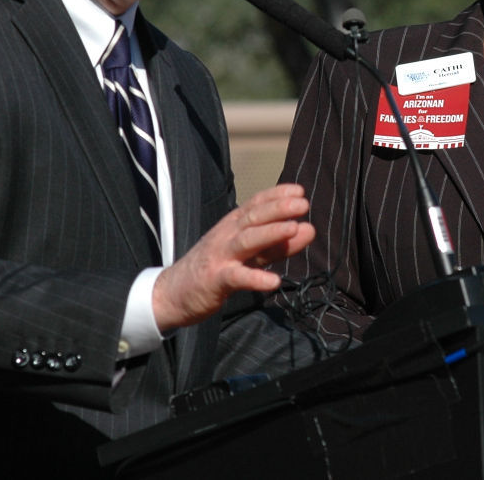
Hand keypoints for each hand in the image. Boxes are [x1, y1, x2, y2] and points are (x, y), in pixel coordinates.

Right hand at [150, 183, 313, 330]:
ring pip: (246, 241)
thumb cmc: (216, 268)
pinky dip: (255, 278)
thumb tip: (309, 229)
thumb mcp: (248, 253)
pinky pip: (236, 277)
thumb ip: (278, 244)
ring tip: (294, 229)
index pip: (256, 204)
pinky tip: (274, 281)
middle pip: (253, 217)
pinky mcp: (215, 280)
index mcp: (234, 225)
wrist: (174, 293)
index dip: (277, 195)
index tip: (300, 191)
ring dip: (270, 233)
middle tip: (303, 204)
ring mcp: (220, 256)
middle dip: (278, 209)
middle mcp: (227, 235)